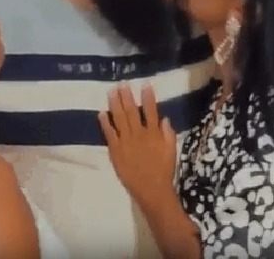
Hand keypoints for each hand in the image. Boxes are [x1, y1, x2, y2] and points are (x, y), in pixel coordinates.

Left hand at [98, 83, 177, 209]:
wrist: (151, 189)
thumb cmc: (163, 170)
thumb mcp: (171, 151)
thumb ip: (168, 134)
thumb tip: (164, 118)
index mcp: (153, 133)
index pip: (151, 111)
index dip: (148, 97)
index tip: (145, 84)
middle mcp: (139, 134)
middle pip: (132, 111)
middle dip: (127, 96)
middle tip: (122, 83)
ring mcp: (126, 141)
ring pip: (119, 118)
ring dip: (115, 104)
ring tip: (111, 92)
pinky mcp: (115, 150)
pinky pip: (109, 134)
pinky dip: (105, 123)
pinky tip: (102, 113)